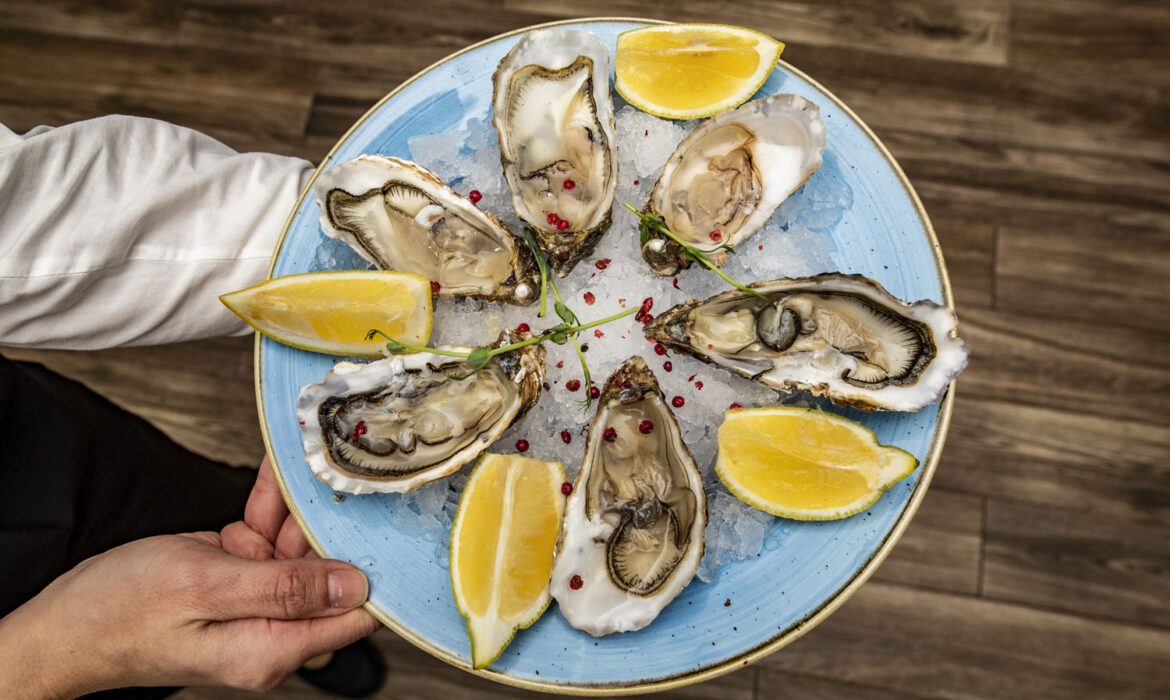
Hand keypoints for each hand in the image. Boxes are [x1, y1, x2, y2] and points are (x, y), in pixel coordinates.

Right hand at [0, 462, 378, 697]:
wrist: (65, 619)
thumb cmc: (119, 612)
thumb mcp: (205, 587)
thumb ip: (284, 588)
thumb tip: (356, 588)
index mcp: (272, 648)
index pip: (355, 616)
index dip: (371, 568)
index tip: (374, 522)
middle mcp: (271, 630)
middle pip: (329, 574)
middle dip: (322, 527)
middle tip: (318, 484)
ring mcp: (255, 605)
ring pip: (297, 549)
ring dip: (291, 512)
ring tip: (287, 475)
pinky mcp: (237, 582)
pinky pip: (267, 542)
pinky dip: (265, 514)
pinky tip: (267, 487)